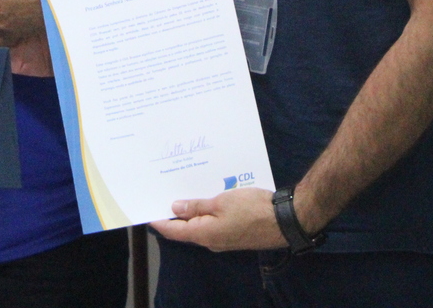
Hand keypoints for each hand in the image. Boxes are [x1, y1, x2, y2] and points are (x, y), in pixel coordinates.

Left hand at [148, 187, 287, 251]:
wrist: (285, 220)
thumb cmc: (252, 209)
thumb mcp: (220, 202)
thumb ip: (196, 206)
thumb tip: (174, 209)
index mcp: (204, 234)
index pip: (173, 231)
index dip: (159, 220)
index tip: (146, 209)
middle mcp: (212, 241)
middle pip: (186, 228)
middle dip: (174, 213)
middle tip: (162, 193)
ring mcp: (224, 238)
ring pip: (201, 224)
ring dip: (192, 210)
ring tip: (182, 191)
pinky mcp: (235, 233)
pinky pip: (214, 223)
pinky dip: (207, 211)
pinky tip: (205, 197)